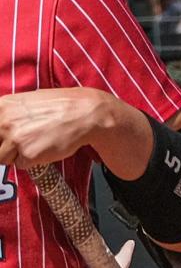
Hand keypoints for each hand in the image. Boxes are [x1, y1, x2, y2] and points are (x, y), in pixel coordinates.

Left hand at [0, 88, 120, 168]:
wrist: (85, 114)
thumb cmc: (60, 107)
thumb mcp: (26, 102)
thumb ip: (8, 114)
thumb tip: (1, 129)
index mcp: (1, 106)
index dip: (1, 138)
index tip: (6, 140)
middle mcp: (3, 122)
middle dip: (6, 148)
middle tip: (24, 141)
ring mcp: (15, 139)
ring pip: (3, 159)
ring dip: (17, 155)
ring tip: (36, 143)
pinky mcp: (28, 154)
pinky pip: (21, 165)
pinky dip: (32, 161)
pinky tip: (45, 148)